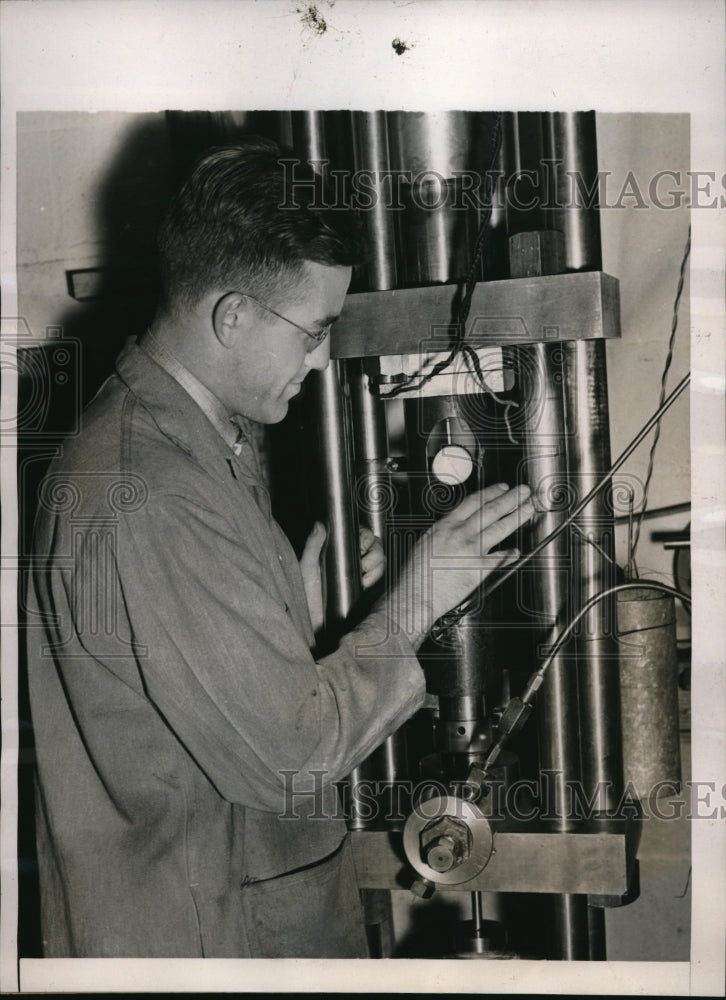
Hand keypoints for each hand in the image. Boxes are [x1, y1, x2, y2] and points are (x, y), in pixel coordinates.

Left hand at [300, 524, 385, 632]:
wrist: (315, 623)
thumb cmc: (307, 595)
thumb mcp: (307, 568)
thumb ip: (312, 546)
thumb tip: (319, 524)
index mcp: (338, 551)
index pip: (359, 535)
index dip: (365, 535)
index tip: (361, 544)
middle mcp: (351, 560)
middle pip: (374, 545)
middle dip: (375, 550)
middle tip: (364, 562)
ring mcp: (360, 574)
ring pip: (380, 559)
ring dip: (377, 564)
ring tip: (363, 576)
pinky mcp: (368, 589)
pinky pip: (381, 577)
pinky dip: (376, 576)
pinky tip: (365, 583)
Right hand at [386, 483, 533, 649]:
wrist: (415, 596)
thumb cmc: (416, 575)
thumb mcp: (426, 542)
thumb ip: (444, 532)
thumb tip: (459, 526)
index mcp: (445, 526)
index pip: (473, 502)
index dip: (491, 493)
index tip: (502, 488)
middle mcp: (460, 534)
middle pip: (490, 510)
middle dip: (511, 498)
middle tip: (524, 492)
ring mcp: (471, 551)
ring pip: (499, 528)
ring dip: (517, 516)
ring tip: (528, 510)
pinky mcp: (478, 570)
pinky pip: (500, 559)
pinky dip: (510, 554)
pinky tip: (516, 551)